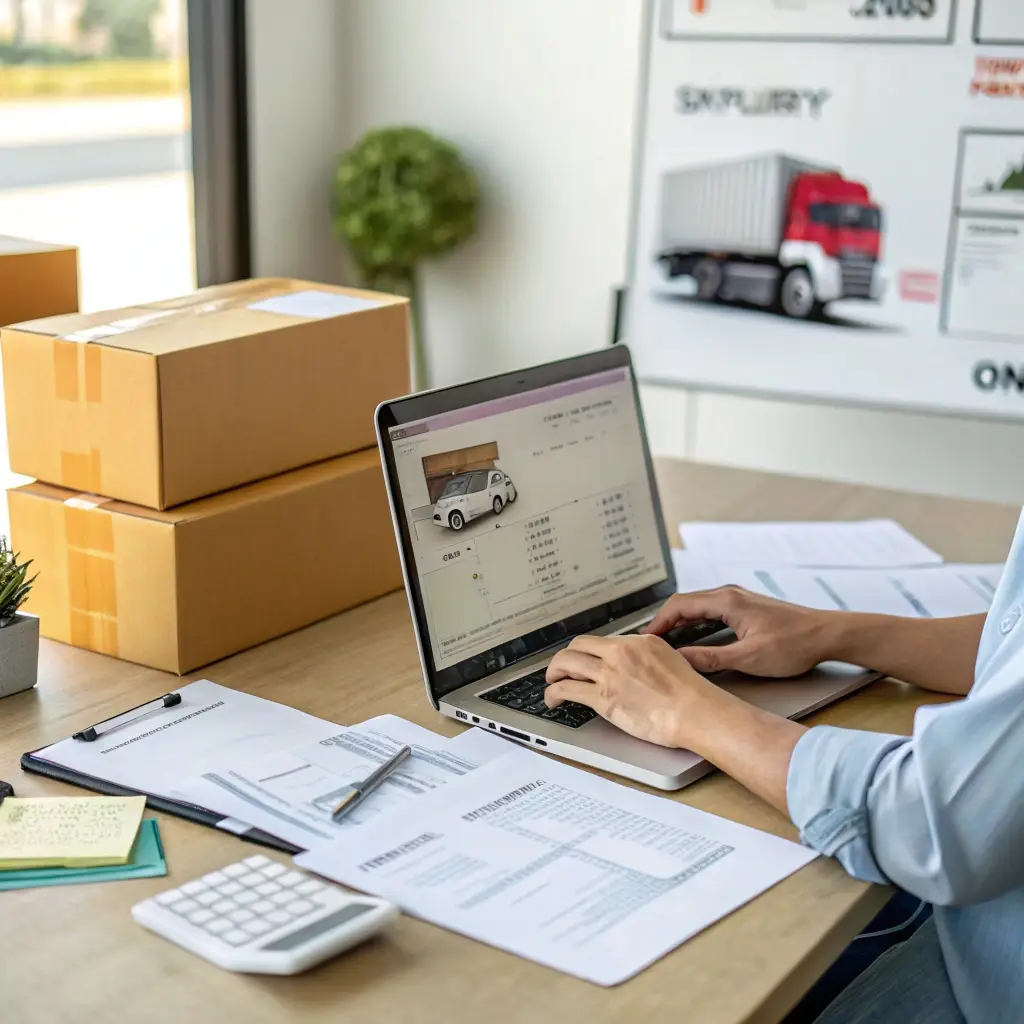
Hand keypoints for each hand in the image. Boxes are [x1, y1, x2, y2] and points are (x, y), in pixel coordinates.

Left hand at [544, 634, 725, 749]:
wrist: (695, 711)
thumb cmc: (689, 693)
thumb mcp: (668, 658)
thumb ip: (646, 656)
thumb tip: (634, 661)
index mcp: (636, 642)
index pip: (598, 641)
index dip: (584, 651)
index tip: (580, 659)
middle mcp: (619, 653)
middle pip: (576, 647)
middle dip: (563, 659)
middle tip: (559, 670)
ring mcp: (609, 674)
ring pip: (565, 664)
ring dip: (553, 674)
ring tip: (551, 683)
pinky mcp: (602, 698)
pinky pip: (566, 690)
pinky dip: (553, 694)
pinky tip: (553, 699)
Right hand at [642, 587, 836, 677]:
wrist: (827, 635)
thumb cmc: (794, 644)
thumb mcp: (748, 658)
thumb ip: (710, 659)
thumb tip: (680, 660)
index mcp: (727, 601)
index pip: (679, 605)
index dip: (658, 622)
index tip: (646, 639)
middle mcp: (730, 594)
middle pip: (685, 603)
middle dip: (664, 621)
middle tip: (650, 642)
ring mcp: (739, 599)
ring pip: (698, 606)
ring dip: (680, 621)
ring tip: (666, 641)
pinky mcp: (747, 607)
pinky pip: (711, 610)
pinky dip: (696, 622)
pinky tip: (694, 637)